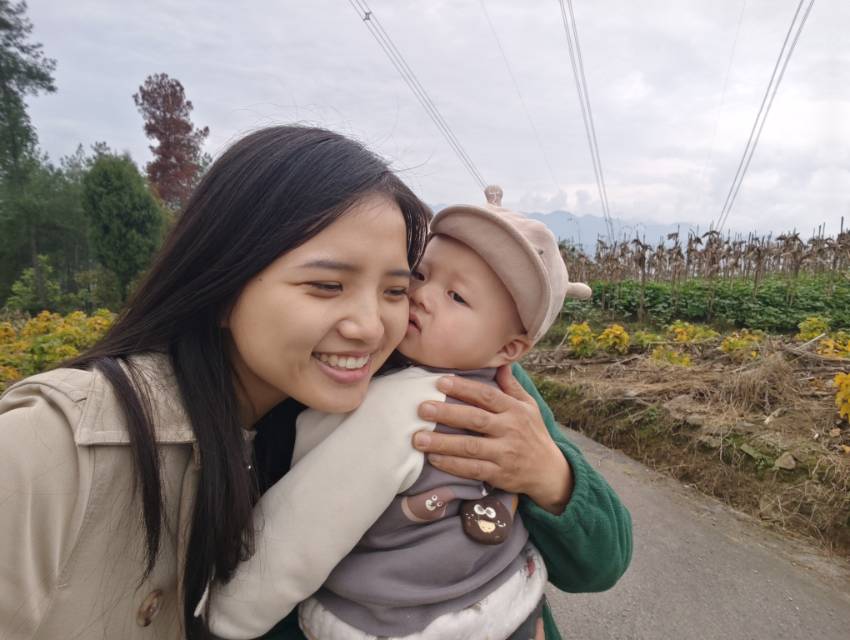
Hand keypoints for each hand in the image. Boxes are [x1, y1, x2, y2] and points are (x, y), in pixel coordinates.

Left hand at [414, 365, 572, 514]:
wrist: (550, 471)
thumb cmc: (533, 433)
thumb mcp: (529, 406)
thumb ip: (512, 386)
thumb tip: (500, 363)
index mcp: (515, 410)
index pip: (487, 396)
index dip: (464, 388)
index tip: (440, 382)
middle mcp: (510, 430)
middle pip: (475, 419)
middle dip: (447, 413)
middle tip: (422, 408)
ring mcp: (505, 453)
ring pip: (470, 447)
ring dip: (442, 443)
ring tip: (418, 438)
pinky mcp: (499, 474)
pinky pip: (472, 469)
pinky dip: (452, 465)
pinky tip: (433, 459)